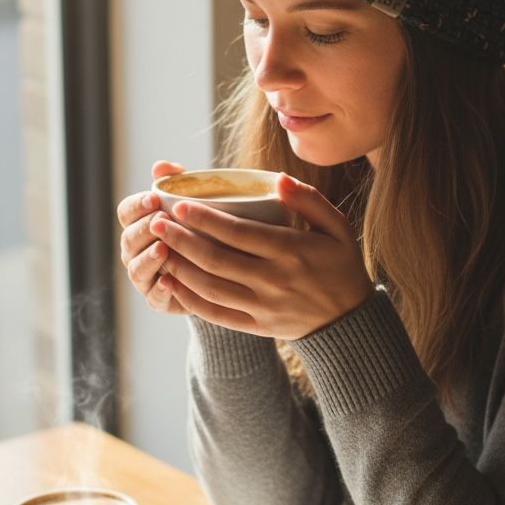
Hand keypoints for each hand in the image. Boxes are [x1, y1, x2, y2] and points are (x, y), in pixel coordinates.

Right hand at [117, 161, 188, 314]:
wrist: (220, 269)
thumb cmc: (200, 229)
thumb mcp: (191, 203)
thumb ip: (176, 182)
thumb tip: (162, 166)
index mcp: (139, 224)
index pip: (126, 212)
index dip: (137, 205)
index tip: (155, 198)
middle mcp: (135, 250)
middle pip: (128, 238)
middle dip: (143, 229)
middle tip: (160, 221)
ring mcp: (144, 276)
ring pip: (136, 268)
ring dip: (148, 258)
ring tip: (163, 248)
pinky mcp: (158, 299)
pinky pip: (153, 296)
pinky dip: (160, 289)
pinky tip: (170, 281)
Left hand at [148, 172, 374, 338]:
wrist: (349, 321)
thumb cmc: (340, 264)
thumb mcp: (337, 227)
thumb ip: (308, 200)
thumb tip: (278, 179)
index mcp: (292, 251)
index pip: (239, 233)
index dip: (205, 219)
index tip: (179, 205)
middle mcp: (274, 280)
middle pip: (216, 260)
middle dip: (181, 240)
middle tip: (155, 222)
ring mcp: (263, 306)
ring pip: (210, 288)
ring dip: (179, 268)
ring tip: (158, 249)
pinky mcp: (256, 325)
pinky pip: (216, 314)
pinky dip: (190, 300)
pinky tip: (172, 282)